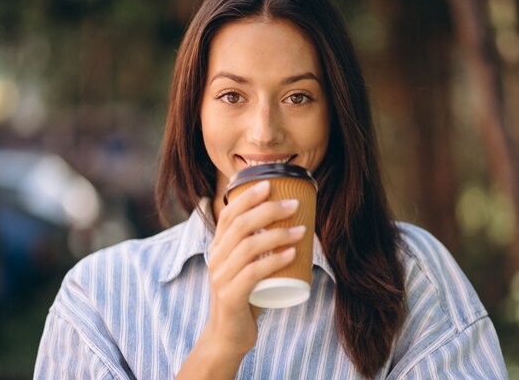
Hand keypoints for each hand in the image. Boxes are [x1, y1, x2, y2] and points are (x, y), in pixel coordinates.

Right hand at [204, 180, 304, 354]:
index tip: (269, 183)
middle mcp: (216, 258)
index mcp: (218, 247)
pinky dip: (274, 261)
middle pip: (239, 225)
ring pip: (248, 246)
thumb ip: (257, 247)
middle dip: (268, 209)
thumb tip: (288, 223)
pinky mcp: (231, 296)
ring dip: (277, 234)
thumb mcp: (246, 267)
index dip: (247, 196)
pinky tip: (291, 253)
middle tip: (294, 205)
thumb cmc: (244, 296)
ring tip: (302, 230)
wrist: (227, 336)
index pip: (228, 214)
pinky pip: (253, 274)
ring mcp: (221, 278)